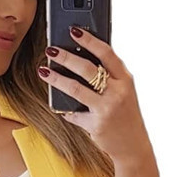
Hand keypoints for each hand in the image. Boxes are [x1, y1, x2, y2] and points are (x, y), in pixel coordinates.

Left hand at [39, 26, 151, 164]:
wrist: (133, 145)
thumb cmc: (125, 114)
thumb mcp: (123, 92)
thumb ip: (109, 77)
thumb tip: (80, 58)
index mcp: (125, 79)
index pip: (106, 53)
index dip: (89, 40)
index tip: (73, 31)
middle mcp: (117, 92)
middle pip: (87, 68)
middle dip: (66, 57)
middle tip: (50, 50)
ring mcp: (106, 109)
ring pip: (76, 89)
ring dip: (56, 79)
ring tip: (43, 71)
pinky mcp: (96, 125)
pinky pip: (74, 114)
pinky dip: (66, 111)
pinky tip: (59, 107)